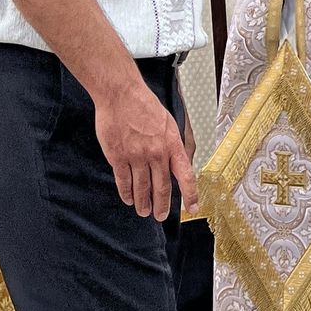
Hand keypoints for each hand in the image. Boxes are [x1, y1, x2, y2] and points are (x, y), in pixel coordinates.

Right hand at [94, 81, 198, 219]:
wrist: (121, 95)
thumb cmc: (145, 105)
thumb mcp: (170, 124)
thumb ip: (175, 145)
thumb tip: (182, 163)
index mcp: (172, 144)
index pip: (186, 175)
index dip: (190, 194)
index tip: (192, 207)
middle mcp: (156, 153)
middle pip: (161, 187)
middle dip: (162, 205)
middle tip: (160, 216)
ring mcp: (136, 156)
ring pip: (141, 187)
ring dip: (143, 202)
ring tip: (144, 211)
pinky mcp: (118, 156)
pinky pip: (123, 181)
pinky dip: (126, 193)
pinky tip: (128, 199)